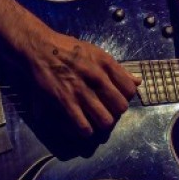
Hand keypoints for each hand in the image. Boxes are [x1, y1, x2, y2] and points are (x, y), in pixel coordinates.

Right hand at [21, 26, 139, 136]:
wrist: (41, 49)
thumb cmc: (69, 50)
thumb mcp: (97, 53)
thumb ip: (118, 69)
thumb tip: (137, 81)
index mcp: (106, 64)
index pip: (129, 90)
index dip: (124, 97)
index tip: (115, 98)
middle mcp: (96, 77)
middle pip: (120, 108)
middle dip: (114, 112)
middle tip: (105, 111)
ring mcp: (81, 91)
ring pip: (105, 120)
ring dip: (101, 123)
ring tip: (94, 120)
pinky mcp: (65, 102)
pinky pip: (84, 127)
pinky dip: (85, 130)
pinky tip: (82, 126)